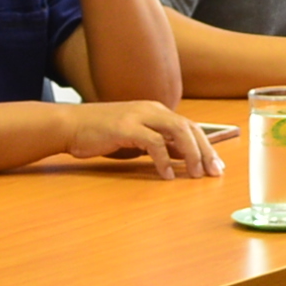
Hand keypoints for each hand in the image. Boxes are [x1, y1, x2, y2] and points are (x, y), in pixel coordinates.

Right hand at [54, 99, 222, 177]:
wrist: (69, 125)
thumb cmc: (100, 134)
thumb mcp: (135, 139)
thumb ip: (158, 144)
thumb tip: (182, 157)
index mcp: (155, 111)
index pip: (189, 126)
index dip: (206, 146)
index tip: (216, 166)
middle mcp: (151, 109)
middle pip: (189, 128)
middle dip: (205, 151)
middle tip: (214, 172)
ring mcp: (139, 117)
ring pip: (177, 131)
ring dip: (191, 154)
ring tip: (196, 174)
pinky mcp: (126, 128)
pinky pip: (154, 143)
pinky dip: (164, 160)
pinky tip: (168, 175)